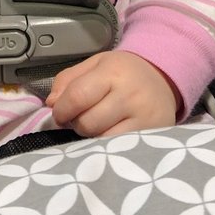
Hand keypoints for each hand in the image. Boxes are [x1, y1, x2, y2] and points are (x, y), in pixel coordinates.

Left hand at [47, 52, 178, 136]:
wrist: (163, 79)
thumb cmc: (123, 73)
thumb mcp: (95, 65)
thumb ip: (68, 80)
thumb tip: (51, 104)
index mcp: (112, 72)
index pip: (78, 96)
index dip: (61, 109)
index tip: (59, 113)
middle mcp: (129, 95)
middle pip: (88, 123)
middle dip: (77, 123)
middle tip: (81, 118)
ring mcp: (143, 119)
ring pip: (102, 140)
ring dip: (92, 137)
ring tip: (97, 126)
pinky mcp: (152, 137)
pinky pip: (119, 150)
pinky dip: (107, 146)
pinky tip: (109, 135)